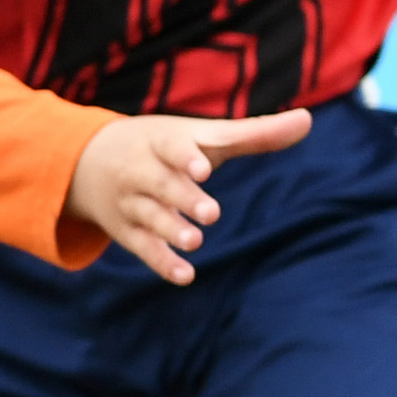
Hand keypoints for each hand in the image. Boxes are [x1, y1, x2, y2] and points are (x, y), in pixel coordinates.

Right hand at [67, 108, 313, 283]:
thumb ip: (254, 133)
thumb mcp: (202, 135)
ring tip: (195, 241)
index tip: (203, 168)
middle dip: (183, 198)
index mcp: (161, 143)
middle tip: (211, 213)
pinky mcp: (127, 231)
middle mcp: (141, 172)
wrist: (89, 162)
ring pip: (149, 218)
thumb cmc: (164, 146)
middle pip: (161, 186)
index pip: (171, 148)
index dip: (185, 158)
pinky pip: (143, 248)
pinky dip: (162, 263)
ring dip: (170, 230)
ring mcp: (131, 203)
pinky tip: (185, 276)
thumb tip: (307, 120)